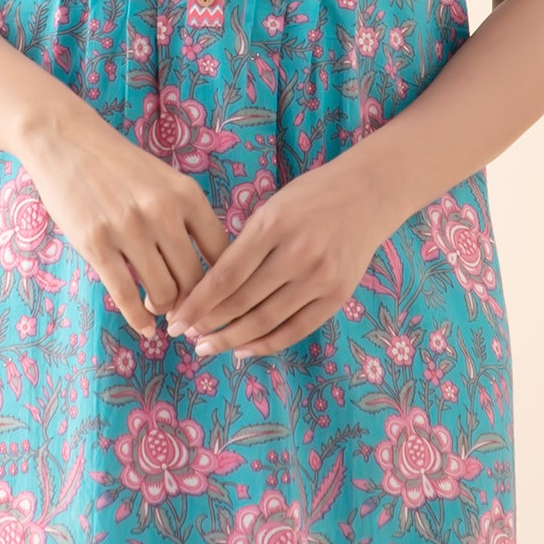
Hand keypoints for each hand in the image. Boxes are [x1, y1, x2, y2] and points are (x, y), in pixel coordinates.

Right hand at [18, 110, 229, 339]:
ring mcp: (128, 228)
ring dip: (164, 310)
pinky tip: (143, 325)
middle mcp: (162, 212)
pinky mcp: (96, 243)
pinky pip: (125, 295)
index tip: (216, 300)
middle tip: (187, 315)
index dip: (223, 285)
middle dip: (193, 305)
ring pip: (163, 292)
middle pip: (194, 280)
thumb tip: (207, 273)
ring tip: (158, 309)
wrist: (66, 141)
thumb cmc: (120, 166)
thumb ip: (186, 218)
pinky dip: (138, 318)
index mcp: (187, 195)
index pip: (221, 254)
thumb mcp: (165, 181)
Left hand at [156, 161, 386, 358]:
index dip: (197, 304)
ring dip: (232, 339)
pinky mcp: (338, 295)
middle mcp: (298, 253)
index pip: (226, 276)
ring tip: (208, 347)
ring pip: (266, 320)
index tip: (175, 321)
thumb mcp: (272, 208)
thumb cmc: (310, 197)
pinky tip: (243, 349)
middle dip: (209, 324)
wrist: (368, 194)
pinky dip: (267, 344)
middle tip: (186, 337)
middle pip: (243, 302)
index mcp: (273, 225)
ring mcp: (321, 277)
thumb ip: (245, 246)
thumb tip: (209, 291)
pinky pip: (296, 329)